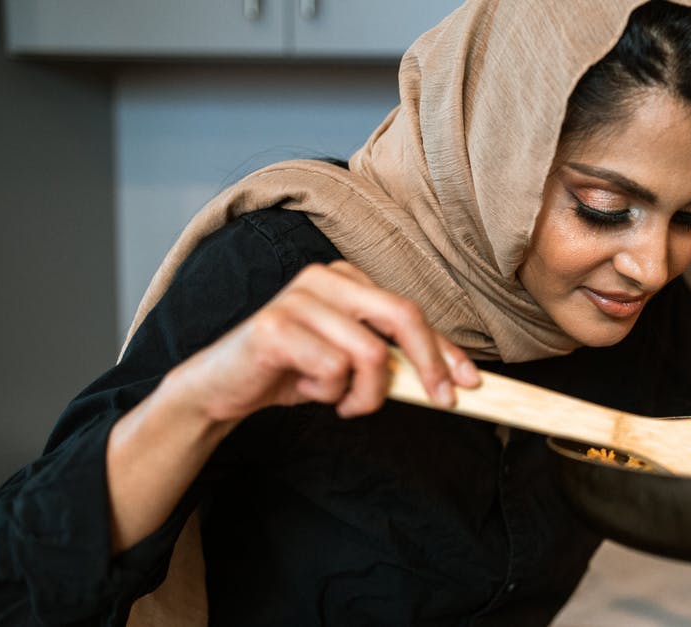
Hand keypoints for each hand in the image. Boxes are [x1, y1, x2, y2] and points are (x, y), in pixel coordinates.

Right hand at [162, 260, 479, 423]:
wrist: (220, 388)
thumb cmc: (290, 372)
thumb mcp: (349, 362)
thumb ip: (390, 360)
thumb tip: (450, 379)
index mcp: (347, 279)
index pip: (411, 311)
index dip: (446, 348)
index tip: (470, 382)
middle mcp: (325, 278)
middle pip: (403, 316)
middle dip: (430, 364)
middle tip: (439, 400)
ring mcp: (298, 298)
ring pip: (371, 354)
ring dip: (364, 394)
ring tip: (340, 401)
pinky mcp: (275, 326)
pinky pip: (333, 369)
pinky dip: (327, 394)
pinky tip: (305, 389)